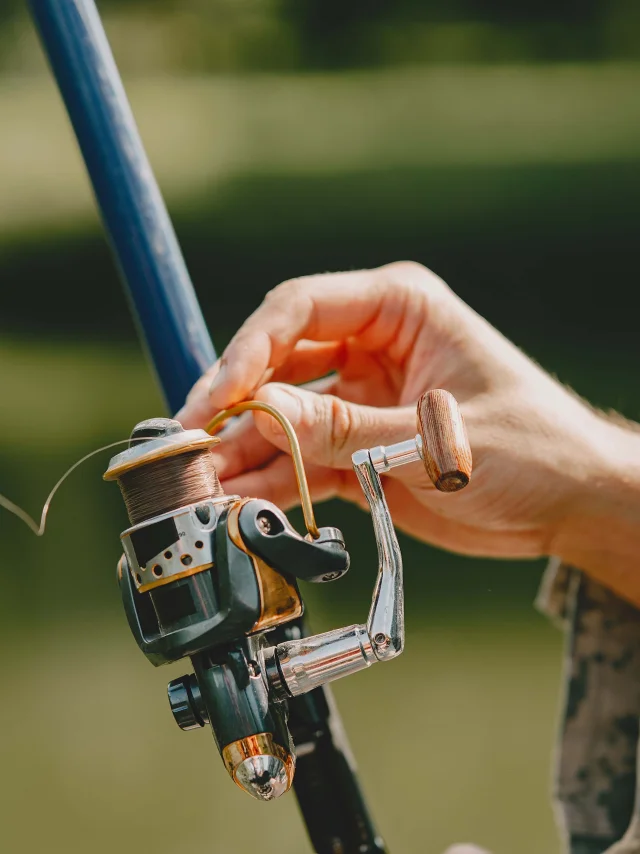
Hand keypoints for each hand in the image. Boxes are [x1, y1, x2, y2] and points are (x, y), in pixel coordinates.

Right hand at [177, 262, 639, 601]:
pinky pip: (301, 460)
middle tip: (189, 445)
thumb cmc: (529, 450)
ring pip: (281, 417)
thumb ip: (346, 428)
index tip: (214, 398)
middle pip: (277, 363)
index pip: (298, 311)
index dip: (247, 352)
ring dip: (243, 451)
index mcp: (397, 309)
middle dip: (232, 406)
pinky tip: (240, 504)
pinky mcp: (358, 447)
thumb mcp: (434, 438)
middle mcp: (370, 345)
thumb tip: (260, 414)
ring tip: (203, 486)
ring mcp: (361, 398)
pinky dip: (271, 482)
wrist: (567, 504)